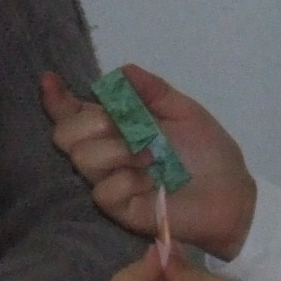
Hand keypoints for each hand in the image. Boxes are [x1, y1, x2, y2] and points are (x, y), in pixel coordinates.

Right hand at [43, 64, 255, 259]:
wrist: (231, 194)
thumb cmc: (208, 153)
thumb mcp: (184, 111)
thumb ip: (152, 91)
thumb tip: (121, 70)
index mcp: (117, 127)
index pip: (74, 113)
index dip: (57, 99)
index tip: (50, 80)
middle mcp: (106, 153)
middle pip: (65, 134)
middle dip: (92, 122)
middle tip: (128, 126)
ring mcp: (109, 181)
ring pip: (82, 158)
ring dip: (119, 150)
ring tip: (151, 156)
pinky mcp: (118, 209)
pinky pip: (103, 191)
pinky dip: (128, 180)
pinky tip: (152, 183)